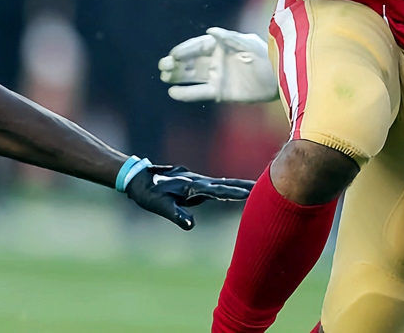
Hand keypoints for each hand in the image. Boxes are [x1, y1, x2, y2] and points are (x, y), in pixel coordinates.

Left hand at [125, 164, 254, 229]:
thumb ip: (176, 214)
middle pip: (226, 184)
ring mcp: (197, 182)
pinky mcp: (194, 185)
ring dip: (239, 185)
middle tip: (264, 186)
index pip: (218, 190)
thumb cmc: (148, 193)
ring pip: (223, 184)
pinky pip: (216, 186)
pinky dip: (229, 187)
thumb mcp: (160, 206)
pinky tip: (234, 189)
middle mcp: (198, 182)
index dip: (234, 192)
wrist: (138, 178)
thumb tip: (191, 225)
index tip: (252, 192)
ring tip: (256, 187)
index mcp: (193, 187)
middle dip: (244, 186)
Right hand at [159, 28, 276, 102]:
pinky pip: (199, 92)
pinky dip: (186, 93)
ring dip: (177, 76)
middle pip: (190, 61)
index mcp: (220, 45)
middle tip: (163, 66)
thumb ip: (229, 38)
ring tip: (164, 77)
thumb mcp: (248, 44)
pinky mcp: (219, 92)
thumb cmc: (265, 55)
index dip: (185, 50)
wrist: (279, 77)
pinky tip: (173, 92)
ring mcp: (216, 76)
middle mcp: (215, 60)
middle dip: (176, 63)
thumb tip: (210, 31)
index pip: (197, 46)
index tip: (173, 55)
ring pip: (191, 76)